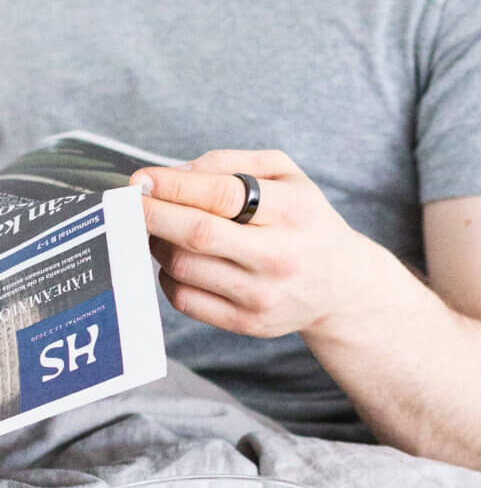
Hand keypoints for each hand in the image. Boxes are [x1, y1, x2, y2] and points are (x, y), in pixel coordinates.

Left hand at [131, 149, 371, 338]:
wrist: (341, 286)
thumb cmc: (305, 221)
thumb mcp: (287, 175)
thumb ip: (231, 164)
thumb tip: (171, 175)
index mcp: (292, 212)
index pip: (221, 195)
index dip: (172, 185)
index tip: (141, 179)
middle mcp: (280, 257)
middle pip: (197, 234)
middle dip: (151, 214)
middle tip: (131, 203)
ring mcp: (263, 296)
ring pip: (184, 267)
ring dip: (159, 244)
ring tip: (162, 230)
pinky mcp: (248, 324)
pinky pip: (185, 300)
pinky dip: (168, 277)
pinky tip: (179, 261)